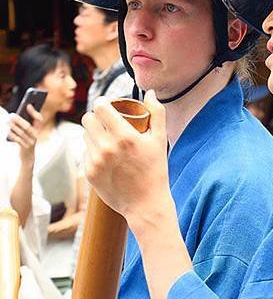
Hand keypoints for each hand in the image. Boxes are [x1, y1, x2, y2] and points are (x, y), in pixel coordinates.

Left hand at [7, 106, 41, 163]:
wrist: (27, 156)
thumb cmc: (26, 140)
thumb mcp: (28, 131)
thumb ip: (25, 122)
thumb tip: (18, 113)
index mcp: (38, 129)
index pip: (39, 119)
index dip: (34, 112)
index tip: (28, 105)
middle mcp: (36, 135)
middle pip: (27, 126)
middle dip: (19, 120)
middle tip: (11, 115)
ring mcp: (31, 142)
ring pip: (21, 132)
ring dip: (13, 126)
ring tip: (6, 121)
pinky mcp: (25, 147)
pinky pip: (17, 140)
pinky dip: (12, 134)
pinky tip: (7, 131)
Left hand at [82, 91, 170, 227]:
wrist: (145, 205)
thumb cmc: (156, 171)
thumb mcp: (160, 141)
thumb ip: (157, 113)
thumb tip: (150, 93)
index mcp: (124, 136)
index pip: (100, 107)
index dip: (103, 102)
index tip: (108, 104)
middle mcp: (107, 147)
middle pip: (88, 118)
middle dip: (96, 115)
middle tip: (105, 119)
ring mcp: (95, 161)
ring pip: (85, 135)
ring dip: (93, 132)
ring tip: (104, 135)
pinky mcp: (89, 173)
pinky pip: (85, 152)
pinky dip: (92, 149)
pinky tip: (103, 152)